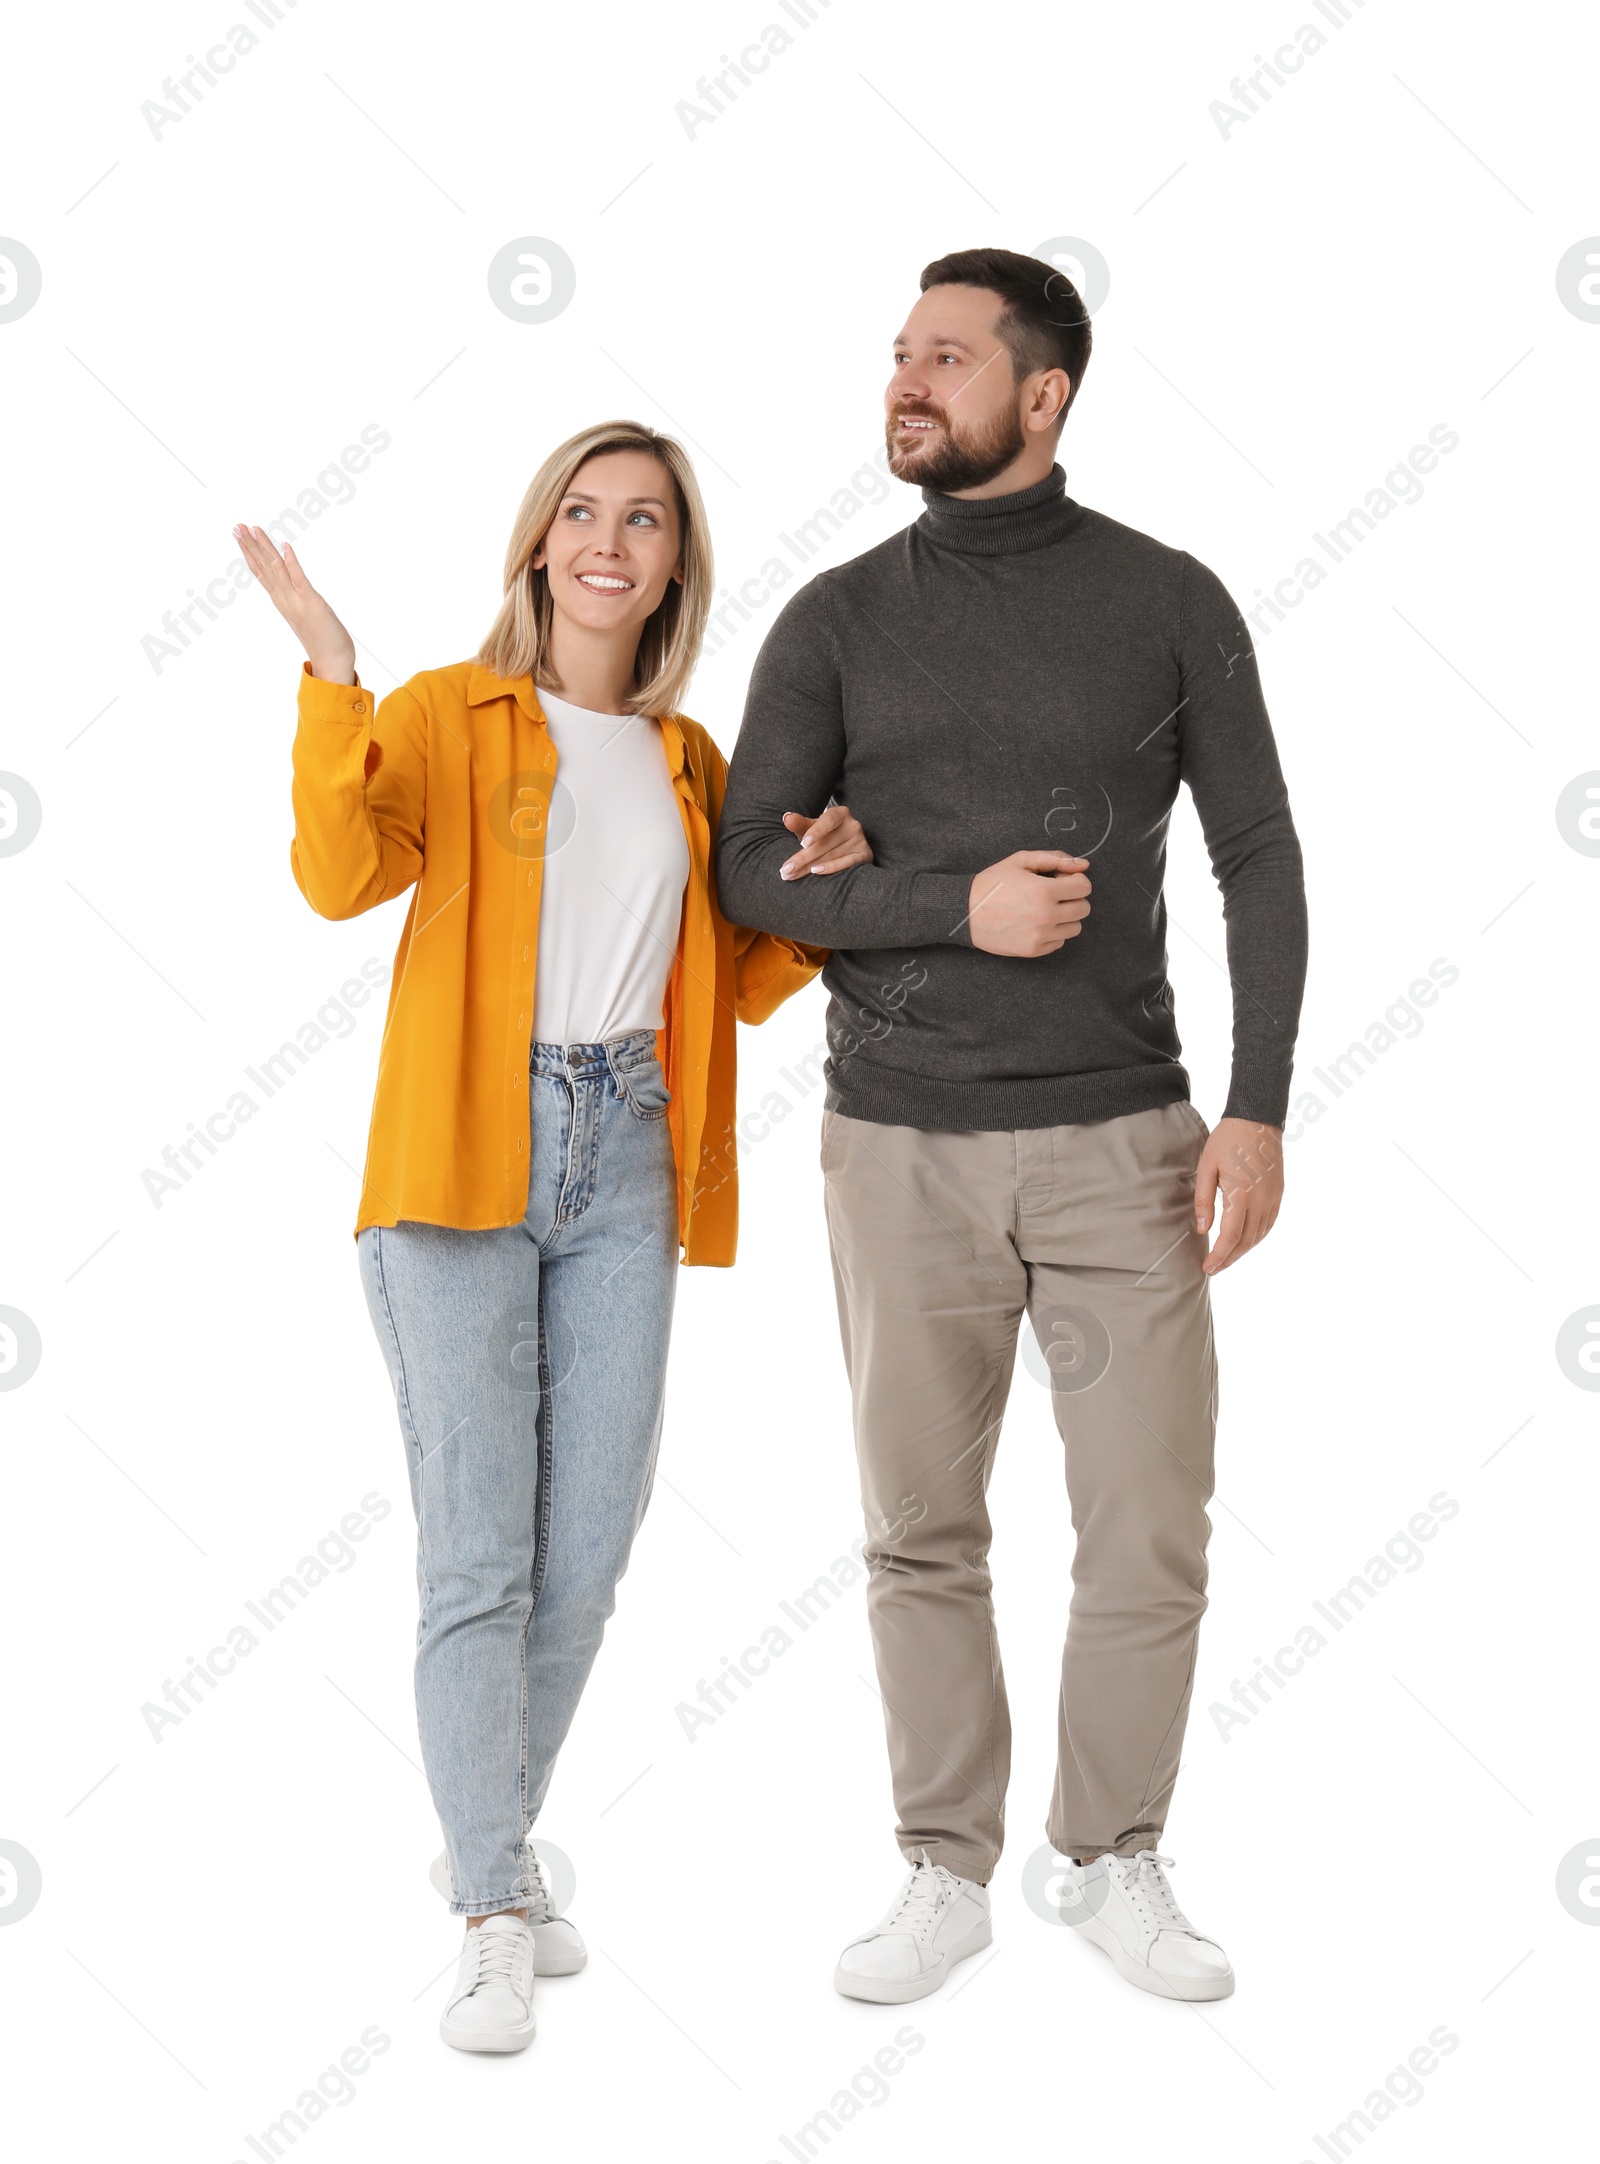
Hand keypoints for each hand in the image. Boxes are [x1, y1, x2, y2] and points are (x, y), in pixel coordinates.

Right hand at [232, 524, 356, 682]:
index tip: (240, 536)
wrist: (332, 662)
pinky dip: (292, 561)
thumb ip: (296, 600)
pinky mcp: (311, 603)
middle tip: (237, 527)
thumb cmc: (323, 640)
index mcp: (282, 600)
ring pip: (275, 569)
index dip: (249, 553)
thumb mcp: (304, 614)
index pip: (261, 572)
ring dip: (264, 548)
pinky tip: (285, 546)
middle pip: (263, 567)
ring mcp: (296, 600)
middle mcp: (284, 599)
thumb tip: (293, 587)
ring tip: (253, 529)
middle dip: (250, 546)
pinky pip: (299, 578)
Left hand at [779, 805, 872, 877]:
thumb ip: (800, 823)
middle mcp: (853, 825)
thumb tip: (787, 818)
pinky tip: (816, 871)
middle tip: (785, 870)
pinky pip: (848, 863)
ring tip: (792, 875)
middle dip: (802, 858)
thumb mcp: (811, 827)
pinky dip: (832, 868)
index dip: (816, 831)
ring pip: (832, 855)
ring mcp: (860, 841)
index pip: (828, 820)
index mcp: (840, 813)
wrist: (844, 844)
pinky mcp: (865, 855)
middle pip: (825, 843)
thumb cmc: (823, 835)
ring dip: (809, 867)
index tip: (802, 843)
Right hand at [967, 851, 1090, 955]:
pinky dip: (1052, 932)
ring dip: (1065, 917)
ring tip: (1044, 909)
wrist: (965, 911)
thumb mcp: (1021, 861)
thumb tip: (1084, 865)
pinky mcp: (1033, 950)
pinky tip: (1035, 922)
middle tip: (1052, 894)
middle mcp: (1046, 916)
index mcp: (1044, 891)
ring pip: (1075, 928)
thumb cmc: (993, 883)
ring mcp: (1040, 936)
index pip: (1084, 887)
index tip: (1059, 879)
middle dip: (1072, 898)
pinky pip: (1060, 942)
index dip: (1074, 880)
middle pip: (1083, 909)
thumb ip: (1055, 859)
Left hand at [1194, 1117, 1282, 1274]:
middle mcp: (1262, 1201)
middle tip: (1213, 1269)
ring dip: (1243, 1251)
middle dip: (1229, 1259)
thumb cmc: (1227, 1141)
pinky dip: (1256, 1237)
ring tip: (1226, 1258)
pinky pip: (1269, 1224)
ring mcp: (1273, 1198)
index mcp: (1241, 1195)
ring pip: (1259, 1235)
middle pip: (1246, 1242)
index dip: (1219, 1256)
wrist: (1257, 1119)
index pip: (1231, 1237)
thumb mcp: (1206, 1167)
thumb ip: (1204, 1200)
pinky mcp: (1279, 1193)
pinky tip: (1244, 1241)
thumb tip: (1203, 1229)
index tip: (1207, 1268)